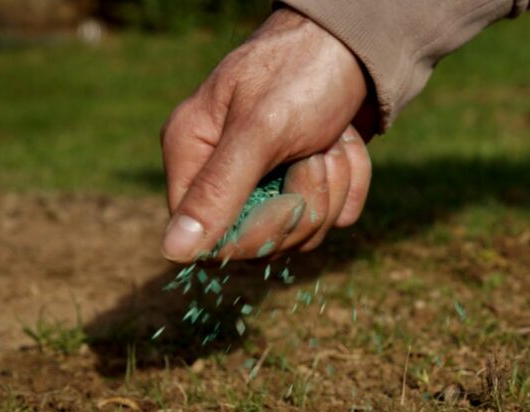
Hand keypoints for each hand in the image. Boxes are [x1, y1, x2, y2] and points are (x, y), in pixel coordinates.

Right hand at [160, 9, 374, 262]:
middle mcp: (223, 172)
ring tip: (331, 139)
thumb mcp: (259, 131)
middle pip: (261, 241)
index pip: (207, 238)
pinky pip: (334, 216)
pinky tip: (346, 142)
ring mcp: (267, 179)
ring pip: (304, 231)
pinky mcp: (307, 181)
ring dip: (332, 186)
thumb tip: (173, 251)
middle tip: (315, 152)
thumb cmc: (301, 73)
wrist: (356, 42)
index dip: (252, 236)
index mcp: (191, 154)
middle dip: (304, 202)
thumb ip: (218, 191)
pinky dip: (351, 180)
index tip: (287, 203)